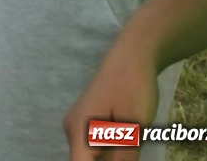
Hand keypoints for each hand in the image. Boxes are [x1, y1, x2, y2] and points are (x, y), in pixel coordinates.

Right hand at [65, 41, 158, 160]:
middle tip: (130, 148)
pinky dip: (111, 150)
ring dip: (111, 156)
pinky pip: (95, 143)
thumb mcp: (133, 127)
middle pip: (84, 160)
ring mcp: (78, 123)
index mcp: (79, 131)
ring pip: (91, 153)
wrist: (131, 56)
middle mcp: (73, 129)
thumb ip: (124, 157)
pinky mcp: (88, 119)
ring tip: (132, 141)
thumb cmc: (132, 88)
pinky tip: (128, 142)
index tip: (118, 157)